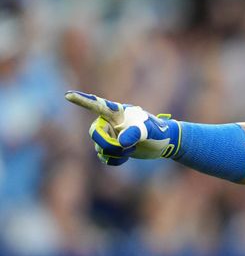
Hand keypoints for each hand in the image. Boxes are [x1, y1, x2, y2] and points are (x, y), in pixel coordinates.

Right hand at [65, 90, 179, 164]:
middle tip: (124, 147)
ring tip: (132, 149)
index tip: (68, 95)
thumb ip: (135, 133)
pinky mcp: (114, 148)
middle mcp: (110, 123)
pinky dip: (114, 160)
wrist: (165, 142)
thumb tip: (121, 142)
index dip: (82, 100)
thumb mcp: (149, 131)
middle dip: (106, 143)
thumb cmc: (159, 131)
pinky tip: (127, 157)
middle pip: (94, 133)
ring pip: (99, 147)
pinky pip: (104, 157)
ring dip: (115, 153)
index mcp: (118, 112)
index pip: (97, 104)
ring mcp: (111, 135)